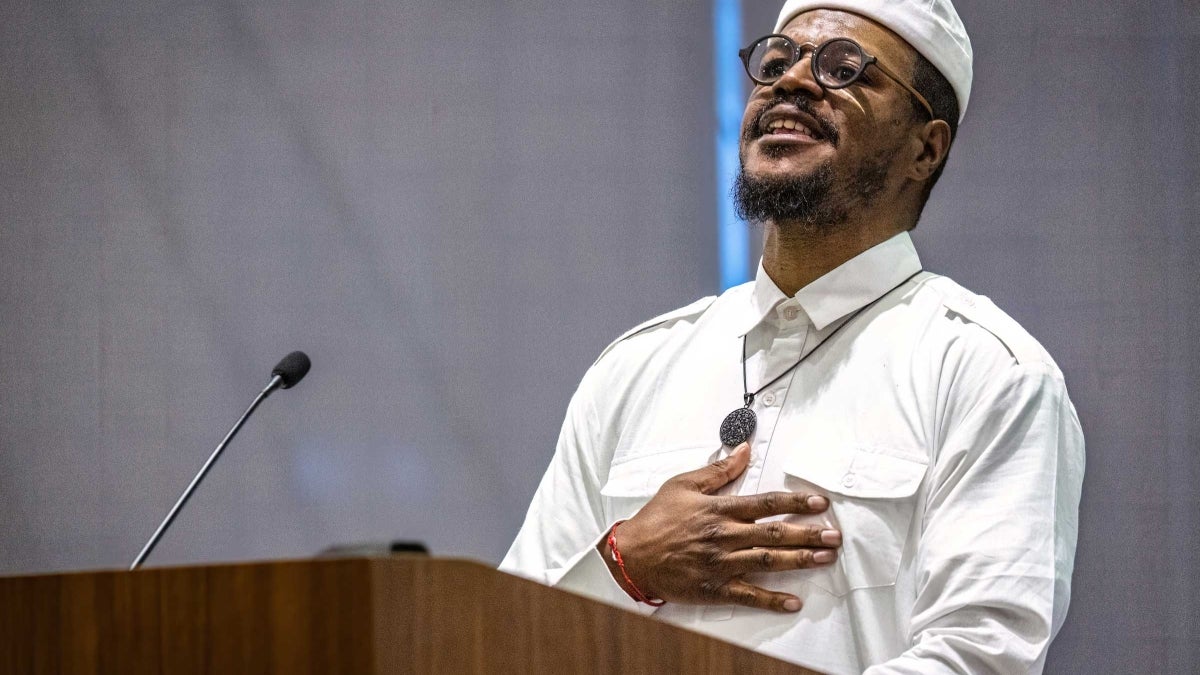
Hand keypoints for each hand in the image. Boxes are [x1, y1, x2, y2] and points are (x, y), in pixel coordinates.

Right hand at [600, 443, 839, 611]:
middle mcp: (724, 536)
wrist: (632, 555)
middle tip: (833, 535)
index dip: (796, 502)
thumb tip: (744, 450)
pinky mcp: (714, 587)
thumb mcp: (684, 484)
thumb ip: (719, 470)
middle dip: (808, 533)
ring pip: (768, 561)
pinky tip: (792, 601)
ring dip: (799, 560)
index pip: (766, 503)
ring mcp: (721, 563)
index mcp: (719, 509)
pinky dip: (772, 599)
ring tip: (824, 558)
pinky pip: (748, 594)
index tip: (819, 503)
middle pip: (775, 533)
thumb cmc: (656, 520)